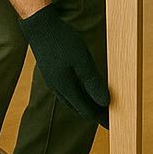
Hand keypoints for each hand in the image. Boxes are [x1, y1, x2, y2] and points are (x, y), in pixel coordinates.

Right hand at [19, 4, 109, 126]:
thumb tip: (104, 101)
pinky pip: (69, 92)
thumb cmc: (62, 40)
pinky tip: (87, 93)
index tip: (112, 126)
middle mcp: (58, 88)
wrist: (40, 27)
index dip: (100, 118)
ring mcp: (55, 82)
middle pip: (79, 108)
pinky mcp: (54, 75)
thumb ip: (92, 81)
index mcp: (65, 87)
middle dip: (95, 114)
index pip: (86, 110)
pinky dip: (81, 96)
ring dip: (87, 106)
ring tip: (101, 109)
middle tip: (110, 120)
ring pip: (73, 101)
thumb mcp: (82, 59)